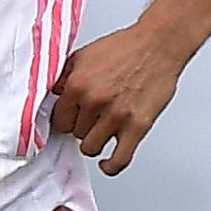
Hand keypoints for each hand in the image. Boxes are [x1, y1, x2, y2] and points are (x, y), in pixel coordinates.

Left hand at [49, 20, 189, 174]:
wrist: (158, 44)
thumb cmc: (125, 47)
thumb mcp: (83, 55)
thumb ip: (64, 77)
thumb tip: (52, 94)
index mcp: (77, 85)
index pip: (58, 119)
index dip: (65, 119)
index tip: (71, 119)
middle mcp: (94, 101)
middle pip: (74, 134)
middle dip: (81, 126)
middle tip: (92, 117)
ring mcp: (116, 116)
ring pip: (91, 148)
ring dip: (94, 141)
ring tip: (101, 131)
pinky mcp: (137, 127)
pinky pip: (119, 159)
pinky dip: (111, 166)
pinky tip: (107, 163)